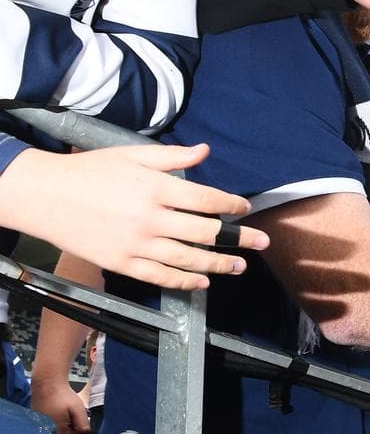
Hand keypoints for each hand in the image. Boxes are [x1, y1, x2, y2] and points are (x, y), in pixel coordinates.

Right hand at [0, 144, 269, 289]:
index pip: (207, 200)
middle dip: (239, 238)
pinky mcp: (122, 264)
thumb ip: (172, 157)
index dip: (232, 206)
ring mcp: (137, 245)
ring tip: (240, 266)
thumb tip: (205, 151)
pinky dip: (186, 282)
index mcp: (156, 188)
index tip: (245, 209)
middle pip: (207, 233)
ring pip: (190, 259)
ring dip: (220, 264)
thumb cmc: (90, 171)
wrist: (43, 195)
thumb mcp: (132, 155)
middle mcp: (151, 219)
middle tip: (262, 242)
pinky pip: (161, 277)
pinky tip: (203, 282)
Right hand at [29, 376, 89, 433]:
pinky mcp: (37, 422)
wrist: (46, 384)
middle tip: (70, 413)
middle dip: (70, 427)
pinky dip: (55, 421)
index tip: (77, 418)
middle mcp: (47, 433)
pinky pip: (49, 426)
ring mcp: (40, 428)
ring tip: (63, 411)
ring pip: (57, 432)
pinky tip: (57, 411)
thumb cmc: (63, 395)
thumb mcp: (78, 409)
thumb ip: (83, 424)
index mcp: (58, 432)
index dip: (78, 430)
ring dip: (63, 424)